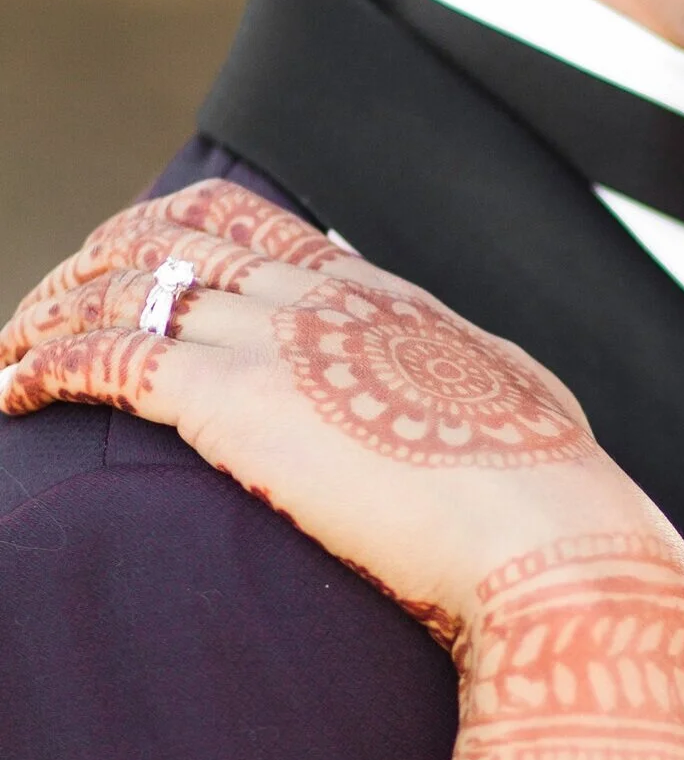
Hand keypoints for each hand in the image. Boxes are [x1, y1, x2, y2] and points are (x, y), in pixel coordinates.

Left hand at [1, 179, 683, 635]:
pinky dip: (40, 364)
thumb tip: (466, 369)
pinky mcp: (233, 400)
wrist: (550, 537)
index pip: (252, 223)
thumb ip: (464, 370)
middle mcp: (324, 296)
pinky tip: (11, 394)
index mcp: (385, 296)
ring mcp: (278, 340)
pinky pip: (102, 355)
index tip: (131, 275)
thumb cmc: (553, 492)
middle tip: (45, 322)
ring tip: (11, 359)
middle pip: (170, 240)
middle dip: (92, 269)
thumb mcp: (514, 397)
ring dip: (49, 316)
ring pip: (122, 287)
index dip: (172, 236)